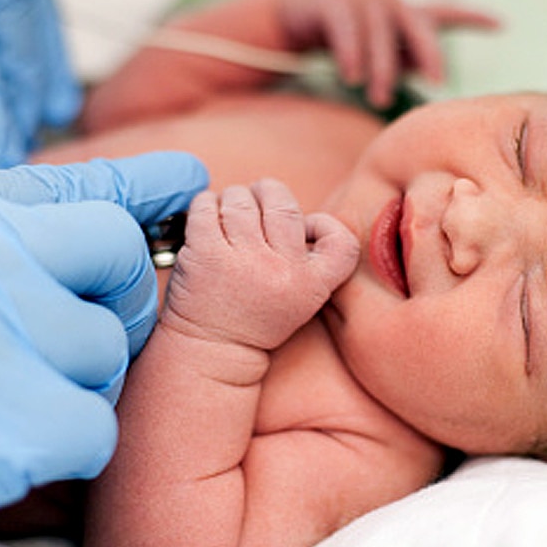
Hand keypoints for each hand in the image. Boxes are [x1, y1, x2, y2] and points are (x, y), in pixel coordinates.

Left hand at [164, 178, 358, 349]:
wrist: (211, 351)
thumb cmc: (255, 316)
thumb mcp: (300, 297)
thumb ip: (308, 257)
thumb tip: (295, 209)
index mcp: (311, 286)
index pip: (341, 239)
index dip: (324, 223)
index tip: (305, 231)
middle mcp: (281, 271)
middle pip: (282, 202)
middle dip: (267, 195)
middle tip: (256, 207)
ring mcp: (243, 261)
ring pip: (241, 199)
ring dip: (232, 200)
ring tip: (227, 218)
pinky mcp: (206, 254)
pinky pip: (207, 204)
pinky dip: (205, 204)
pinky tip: (207, 221)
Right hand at [277, 0, 498, 107]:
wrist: (294, 14)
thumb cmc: (350, 40)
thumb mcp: (383, 52)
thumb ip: (408, 65)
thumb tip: (435, 101)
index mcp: (405, 15)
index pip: (445, 14)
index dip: (472, 19)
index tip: (502, 25)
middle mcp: (389, 2)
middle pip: (418, 26)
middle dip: (430, 53)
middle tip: (438, 82)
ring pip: (380, 35)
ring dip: (380, 69)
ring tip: (379, 100)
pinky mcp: (331, 2)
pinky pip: (346, 30)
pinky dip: (350, 55)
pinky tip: (351, 77)